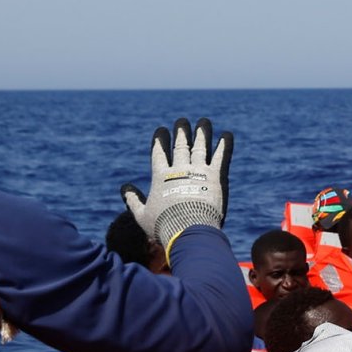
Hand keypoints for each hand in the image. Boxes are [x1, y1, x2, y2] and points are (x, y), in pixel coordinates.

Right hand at [122, 117, 231, 254]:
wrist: (187, 229)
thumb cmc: (164, 225)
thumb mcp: (142, 215)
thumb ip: (133, 200)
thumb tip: (124, 188)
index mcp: (161, 177)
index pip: (159, 153)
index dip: (160, 141)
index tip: (161, 130)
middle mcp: (180, 170)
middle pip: (181, 147)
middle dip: (181, 133)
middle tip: (182, 122)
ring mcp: (199, 171)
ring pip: (200, 147)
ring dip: (202, 134)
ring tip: (204, 122)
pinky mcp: (215, 177)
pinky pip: (221, 157)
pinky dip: (225, 146)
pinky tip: (227, 135)